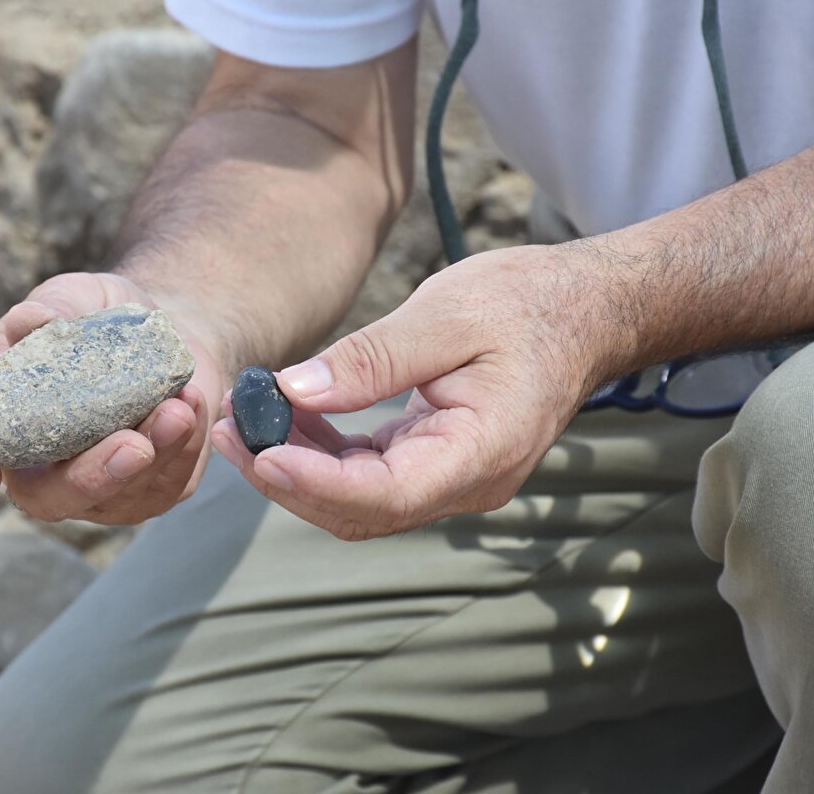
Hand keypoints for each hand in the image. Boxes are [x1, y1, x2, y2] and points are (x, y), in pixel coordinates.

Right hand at [0, 272, 225, 524]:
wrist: (170, 330)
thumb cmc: (104, 315)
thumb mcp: (79, 295)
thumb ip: (55, 306)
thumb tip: (35, 322)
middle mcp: (39, 462)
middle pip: (48, 497)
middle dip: (93, 476)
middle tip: (134, 444)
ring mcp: (96, 487)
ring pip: (119, 497)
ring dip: (156, 455)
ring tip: (181, 404)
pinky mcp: (149, 491)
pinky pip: (167, 486)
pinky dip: (186, 448)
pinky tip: (195, 404)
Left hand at [210, 246, 612, 539]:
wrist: (585, 311)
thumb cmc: (528, 304)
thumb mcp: (448, 314)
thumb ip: (373, 361)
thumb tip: (292, 393)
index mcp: (482, 451)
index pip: (387, 494)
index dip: (317, 482)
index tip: (260, 452)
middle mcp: (468, 482)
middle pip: (362, 510)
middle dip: (289, 480)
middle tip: (229, 434)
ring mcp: (453, 479)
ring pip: (360, 501)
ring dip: (298, 470)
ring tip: (241, 426)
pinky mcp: (437, 463)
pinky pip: (371, 477)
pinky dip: (324, 454)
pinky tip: (286, 419)